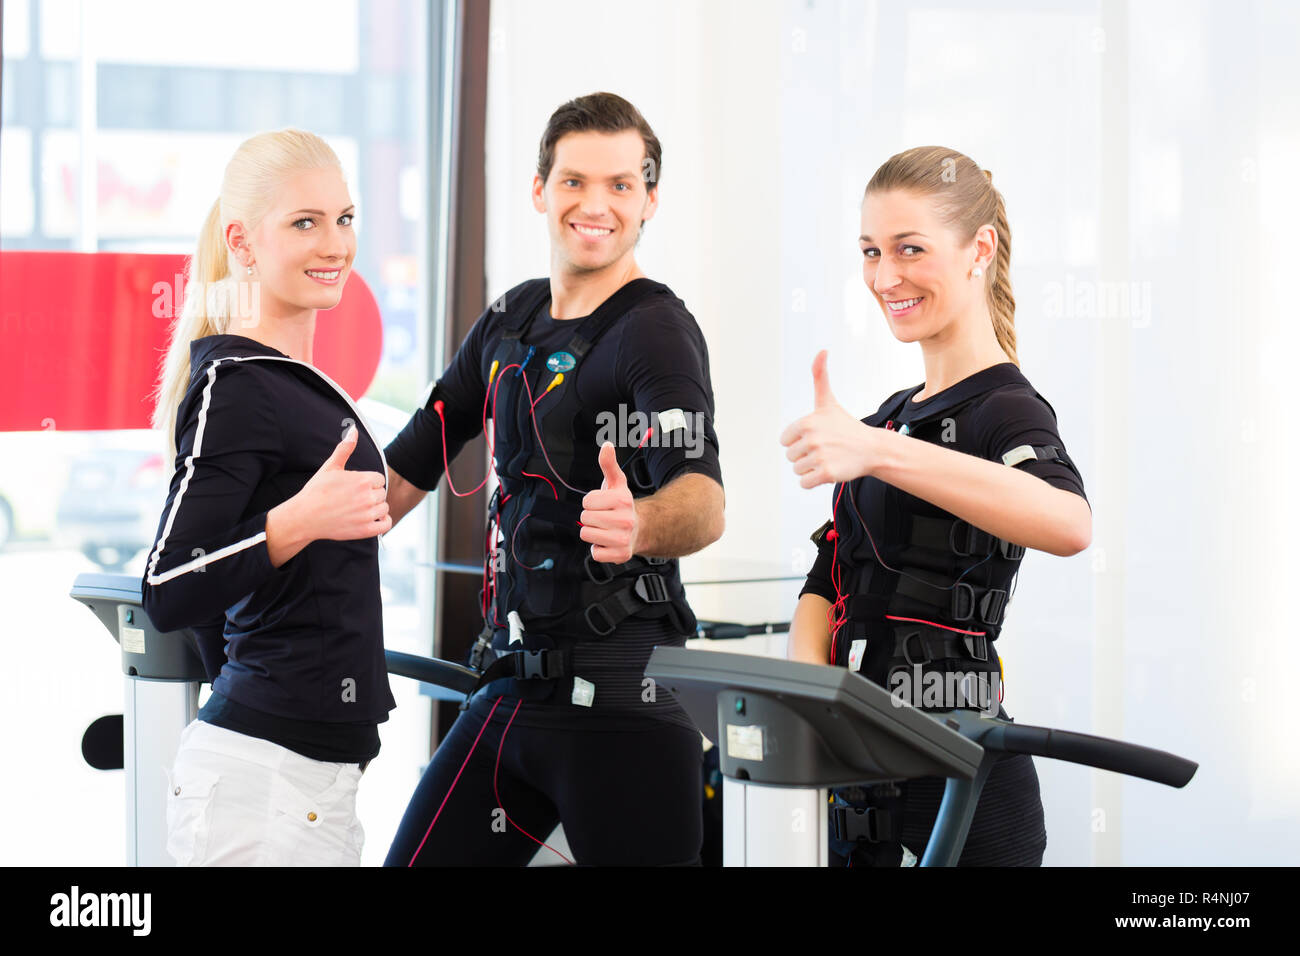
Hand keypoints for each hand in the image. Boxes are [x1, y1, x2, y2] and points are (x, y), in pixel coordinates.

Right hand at [293, 426, 390, 540]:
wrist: (304, 517)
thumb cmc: (316, 491)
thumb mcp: (330, 466)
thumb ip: (345, 448)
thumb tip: (353, 429)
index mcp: (362, 480)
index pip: (379, 479)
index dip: (368, 482)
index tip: (355, 487)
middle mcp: (367, 497)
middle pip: (381, 493)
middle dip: (370, 495)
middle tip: (353, 499)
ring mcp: (367, 515)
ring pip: (384, 508)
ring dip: (375, 509)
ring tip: (358, 509)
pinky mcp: (365, 530)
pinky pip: (386, 524)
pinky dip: (382, 522)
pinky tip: (371, 519)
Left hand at [580, 441, 637, 562]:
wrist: (640, 529)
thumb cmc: (621, 505)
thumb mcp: (616, 483)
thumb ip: (608, 464)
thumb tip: (606, 446)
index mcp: (623, 501)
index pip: (586, 502)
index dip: (591, 502)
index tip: (603, 504)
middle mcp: (626, 521)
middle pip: (584, 519)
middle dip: (591, 517)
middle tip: (604, 518)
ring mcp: (623, 539)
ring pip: (586, 535)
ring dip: (593, 533)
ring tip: (606, 529)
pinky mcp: (620, 555)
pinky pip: (595, 553)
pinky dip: (599, 549)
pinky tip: (608, 542)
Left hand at [779, 350, 882, 487]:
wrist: (871, 448)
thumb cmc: (846, 425)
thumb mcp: (828, 401)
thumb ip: (819, 376)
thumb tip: (822, 350)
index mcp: (806, 423)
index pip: (785, 441)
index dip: (798, 441)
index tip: (816, 437)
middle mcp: (811, 439)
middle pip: (791, 457)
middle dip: (805, 456)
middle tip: (825, 449)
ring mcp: (820, 457)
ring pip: (797, 470)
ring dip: (810, 468)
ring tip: (828, 458)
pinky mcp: (827, 474)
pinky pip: (804, 483)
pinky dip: (813, 481)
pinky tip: (828, 471)